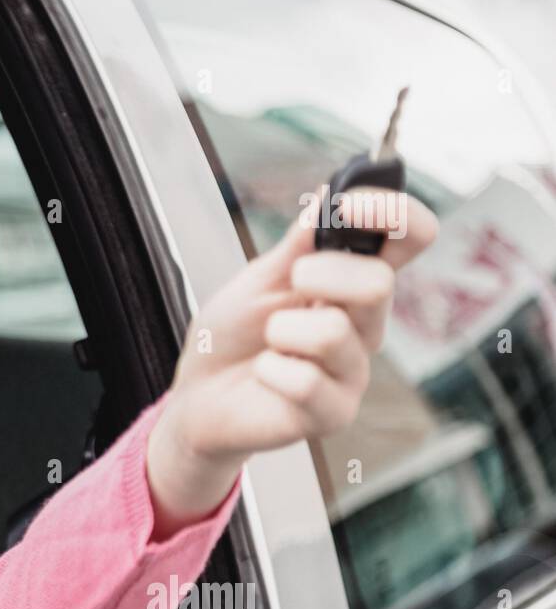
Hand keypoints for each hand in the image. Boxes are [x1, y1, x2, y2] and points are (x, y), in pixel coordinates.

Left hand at [146, 186, 439, 537]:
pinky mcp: (334, 412)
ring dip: (281, 330)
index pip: (409, 240)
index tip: (350, 203)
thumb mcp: (259, 278)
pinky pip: (305, 380)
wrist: (199, 396)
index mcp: (353, 282)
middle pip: (378, 283)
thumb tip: (329, 196)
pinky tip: (264, 377)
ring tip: (268, 344)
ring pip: (333, 332)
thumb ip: (297, 243)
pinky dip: (268, 371)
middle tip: (290, 284)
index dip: (395, 214)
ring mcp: (353, 370)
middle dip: (321, 274)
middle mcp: (364, 325)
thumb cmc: (233, 336)